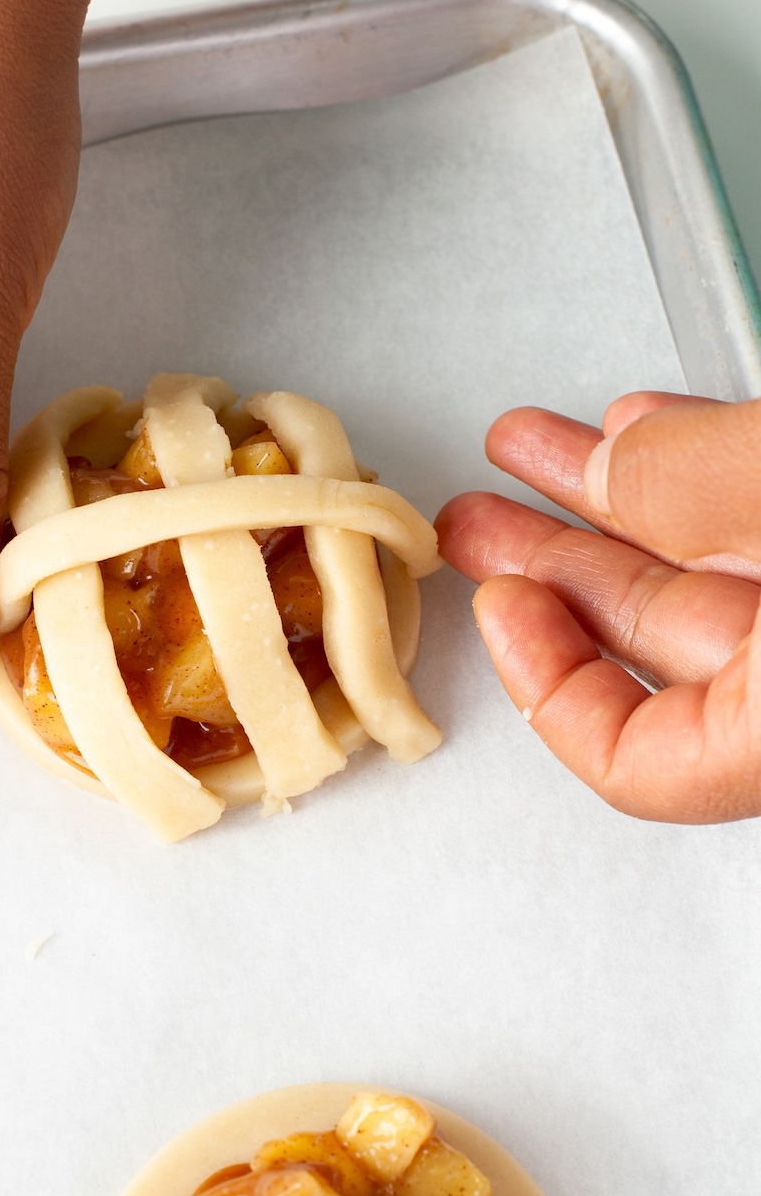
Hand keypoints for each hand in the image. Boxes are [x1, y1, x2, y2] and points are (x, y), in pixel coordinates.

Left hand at [437, 392, 760, 821]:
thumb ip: (698, 486)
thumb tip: (619, 466)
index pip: (643, 765)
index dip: (548, 685)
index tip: (501, 604)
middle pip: (667, 653)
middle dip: (557, 569)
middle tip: (474, 524)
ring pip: (720, 578)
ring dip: (621, 503)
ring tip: (535, 449)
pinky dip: (711, 478)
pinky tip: (653, 430)